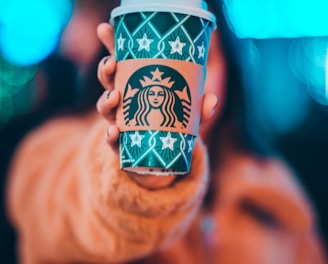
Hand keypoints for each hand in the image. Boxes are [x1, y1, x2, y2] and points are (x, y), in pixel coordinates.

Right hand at [96, 23, 217, 189]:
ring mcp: (118, 122)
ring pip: (104, 107)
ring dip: (105, 100)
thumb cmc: (170, 128)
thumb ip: (198, 108)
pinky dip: (110, 135)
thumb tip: (211, 99)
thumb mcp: (186, 115)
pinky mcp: (119, 144)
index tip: (106, 28)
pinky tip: (114, 131)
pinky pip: (110, 139)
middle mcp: (122, 102)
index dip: (112, 45)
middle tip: (112, 63)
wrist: (159, 160)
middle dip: (106, 69)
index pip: (122, 62)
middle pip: (108, 81)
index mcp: (135, 86)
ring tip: (114, 96)